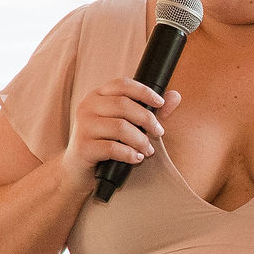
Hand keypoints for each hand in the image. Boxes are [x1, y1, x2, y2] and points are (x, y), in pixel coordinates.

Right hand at [62, 77, 181, 184]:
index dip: (144, 91)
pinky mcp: (83, 147)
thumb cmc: (106, 142)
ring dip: (141, 140)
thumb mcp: (127, 124)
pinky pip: (113, 148)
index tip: (160, 103)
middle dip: (148, 119)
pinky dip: (130, 154)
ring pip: (120, 127)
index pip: (122, 84)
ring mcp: (83, 127)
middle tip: (159, 132)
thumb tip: (175, 96)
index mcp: (98, 96)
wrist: (78, 169)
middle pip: (124, 105)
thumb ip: (151, 110)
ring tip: (147, 150)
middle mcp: (87, 107)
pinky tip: (136, 158)